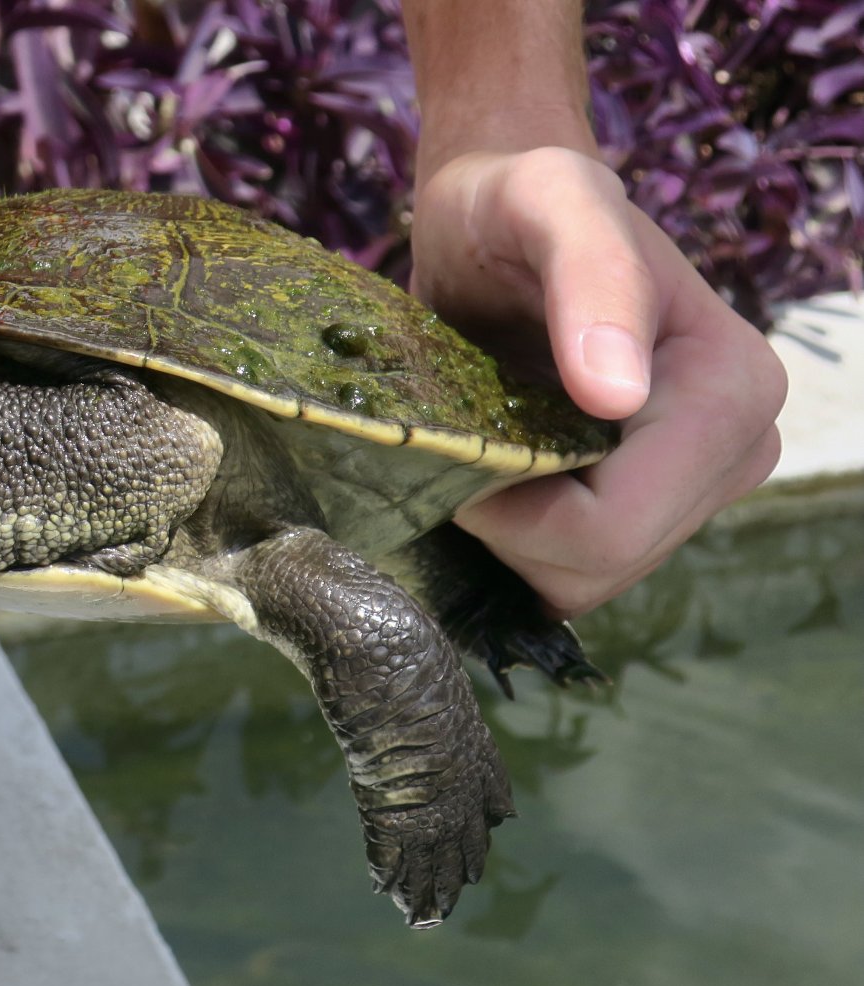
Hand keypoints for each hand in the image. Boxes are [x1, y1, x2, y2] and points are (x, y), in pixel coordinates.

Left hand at [411, 148, 786, 616]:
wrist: (495, 219)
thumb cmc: (515, 203)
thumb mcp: (546, 201)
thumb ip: (593, 276)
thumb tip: (621, 398)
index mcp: (731, 390)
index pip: (612, 527)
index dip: (513, 515)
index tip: (456, 448)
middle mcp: (736, 449)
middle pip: (600, 566)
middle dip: (509, 529)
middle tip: (457, 448)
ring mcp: (696, 486)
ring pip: (584, 579)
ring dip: (509, 536)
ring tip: (476, 450)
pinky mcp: (650, 506)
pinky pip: (572, 569)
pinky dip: (516, 540)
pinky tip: (491, 476)